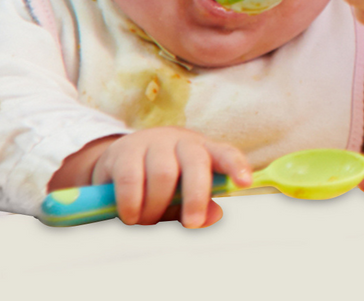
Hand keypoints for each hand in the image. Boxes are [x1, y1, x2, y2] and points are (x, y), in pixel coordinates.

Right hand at [49, 127, 252, 227]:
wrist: (118, 160)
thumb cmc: (160, 181)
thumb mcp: (182, 196)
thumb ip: (200, 206)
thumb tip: (215, 215)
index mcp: (203, 150)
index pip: (225, 153)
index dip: (236, 166)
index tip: (244, 182)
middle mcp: (181, 141)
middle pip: (195, 163)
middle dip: (196, 197)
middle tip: (191, 223)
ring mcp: (152, 142)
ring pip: (163, 174)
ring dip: (156, 206)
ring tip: (147, 220)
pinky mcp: (124, 150)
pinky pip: (131, 178)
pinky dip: (132, 203)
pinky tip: (130, 216)